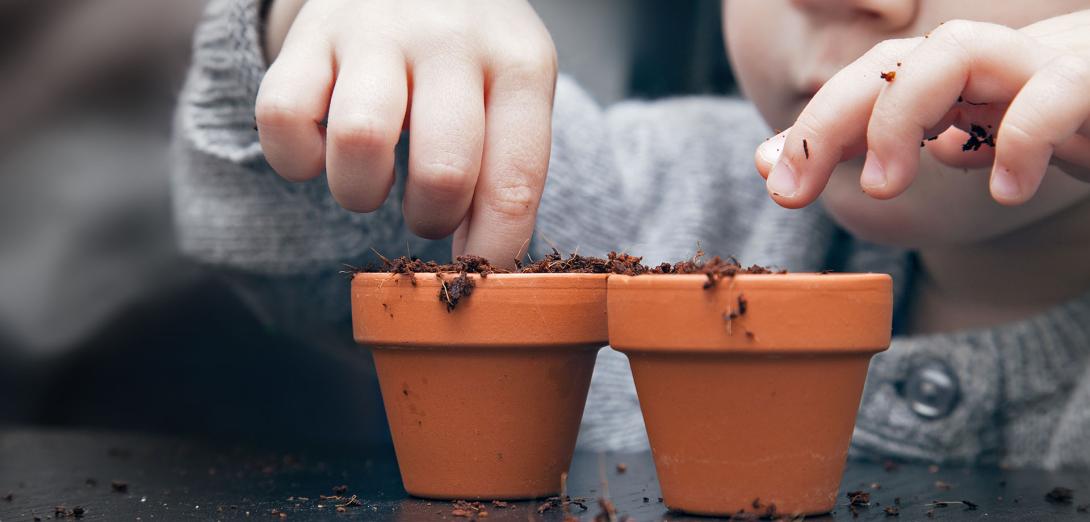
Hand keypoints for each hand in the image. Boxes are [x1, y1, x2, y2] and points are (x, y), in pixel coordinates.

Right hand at [256, 0, 556, 266]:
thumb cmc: (471, 57)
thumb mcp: (512, 93)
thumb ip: (506, 172)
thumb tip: (479, 267)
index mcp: (519, 64)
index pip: (515, 181)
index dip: (492, 249)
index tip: (474, 273)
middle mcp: (451, 41)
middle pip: (442, 172)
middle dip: (430, 219)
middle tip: (426, 211)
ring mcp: (376, 33)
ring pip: (359, 142)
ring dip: (361, 192)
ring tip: (372, 180)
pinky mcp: (310, 36)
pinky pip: (283, 119)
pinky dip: (297, 158)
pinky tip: (321, 151)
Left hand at [755, 11, 1089, 207]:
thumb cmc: (1073, 117)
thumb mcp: (989, 135)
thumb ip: (918, 143)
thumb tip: (839, 158)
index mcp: (964, 75)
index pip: (872, 81)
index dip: (815, 124)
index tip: (773, 180)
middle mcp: (996, 60)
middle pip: (895, 61)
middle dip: (832, 120)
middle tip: (792, 188)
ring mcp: (1050, 61)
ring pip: (958, 51)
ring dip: (901, 115)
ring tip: (881, 186)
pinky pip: (1058, 90)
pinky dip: (1020, 135)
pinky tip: (1001, 189)